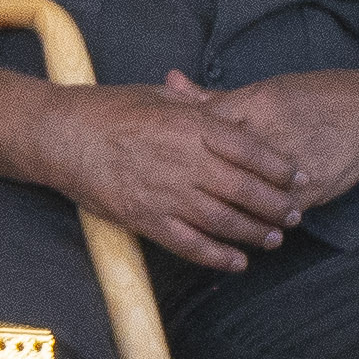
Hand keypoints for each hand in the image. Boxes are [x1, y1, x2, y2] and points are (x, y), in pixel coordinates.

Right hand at [34, 77, 307, 271]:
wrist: (60, 136)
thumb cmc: (107, 109)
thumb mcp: (158, 96)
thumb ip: (197, 105)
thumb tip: (227, 110)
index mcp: (192, 126)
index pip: (251, 150)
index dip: (280, 167)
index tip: (298, 177)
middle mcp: (185, 162)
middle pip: (246, 190)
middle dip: (276, 205)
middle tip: (295, 214)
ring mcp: (166, 194)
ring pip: (224, 221)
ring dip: (255, 233)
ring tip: (274, 238)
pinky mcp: (146, 219)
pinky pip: (190, 244)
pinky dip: (217, 256)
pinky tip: (237, 262)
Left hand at [181, 66, 358, 219]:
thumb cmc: (314, 96)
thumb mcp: (265, 89)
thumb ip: (215, 97)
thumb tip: (171, 81)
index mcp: (255, 103)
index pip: (203, 128)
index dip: (179, 147)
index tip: (163, 160)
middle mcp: (271, 133)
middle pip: (220, 167)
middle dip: (195, 184)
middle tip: (172, 197)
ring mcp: (291, 163)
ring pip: (248, 196)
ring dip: (227, 210)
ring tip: (206, 219)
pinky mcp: (312, 188)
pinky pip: (277, 212)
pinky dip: (261, 222)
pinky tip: (247, 229)